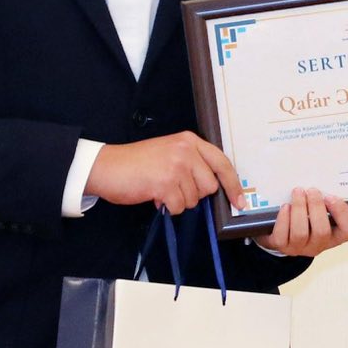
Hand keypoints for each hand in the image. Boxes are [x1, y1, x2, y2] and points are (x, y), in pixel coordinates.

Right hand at [86, 131, 243, 214]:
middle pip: (209, 186)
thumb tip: (213, 188)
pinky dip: (168, 207)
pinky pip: (179, 206)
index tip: (240, 201)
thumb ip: (192, 163)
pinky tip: (155, 195)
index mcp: (189, 140)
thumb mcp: (169, 152)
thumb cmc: (137, 163)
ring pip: (194, 199)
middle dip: (194, 194)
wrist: (107, 167)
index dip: (233, 185)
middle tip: (173, 187)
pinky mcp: (165, 183)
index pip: (222, 163)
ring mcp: (176, 166)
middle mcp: (185, 150)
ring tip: (160, 188)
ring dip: (178, 200)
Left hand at [252, 186, 347, 256]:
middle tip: (312, 190)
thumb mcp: (320, 210)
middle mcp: (319, 245)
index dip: (343, 213)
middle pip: (322, 231)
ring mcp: (300, 248)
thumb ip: (326, 200)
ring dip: (299, 209)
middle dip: (316, 207)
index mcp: (334, 235)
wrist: (281, 232)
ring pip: (300, 233)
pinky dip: (284, 218)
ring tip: (297, 192)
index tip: (331, 196)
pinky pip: (282, 235)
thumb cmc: (305, 217)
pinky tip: (286, 206)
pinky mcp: (282, 246)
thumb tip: (323, 178)